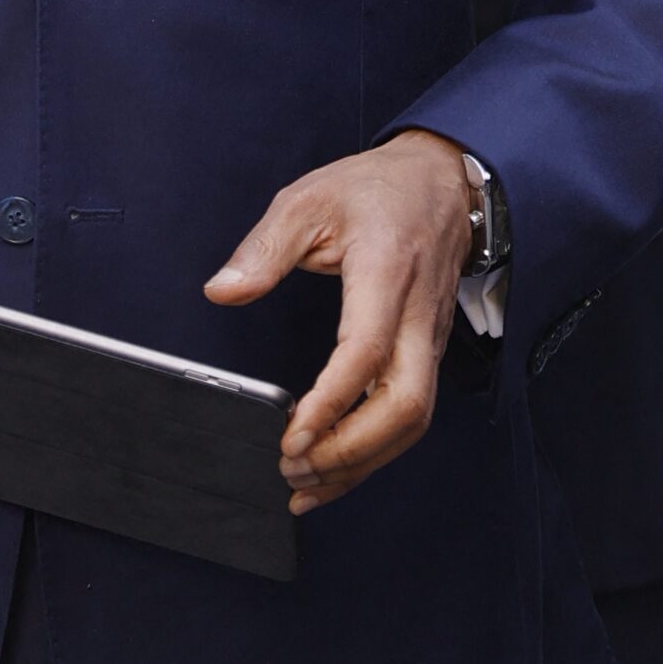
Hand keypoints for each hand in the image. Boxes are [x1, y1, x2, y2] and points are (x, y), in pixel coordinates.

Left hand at [206, 130, 471, 513]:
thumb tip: (221, 291)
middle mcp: (417, 313)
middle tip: (294, 467)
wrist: (441, 180)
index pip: (366, 351)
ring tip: (306, 483)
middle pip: (405, 404)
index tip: (292, 433)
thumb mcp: (309, 199)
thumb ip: (264, 247)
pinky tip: (336, 468)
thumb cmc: (375, 189)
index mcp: (386, 270)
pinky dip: (376, 450)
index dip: (331, 402)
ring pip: (414, 420)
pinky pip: (411, 413)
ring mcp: (430, 337)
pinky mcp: (428, 351)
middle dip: (352, 450)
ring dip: (363, 462)